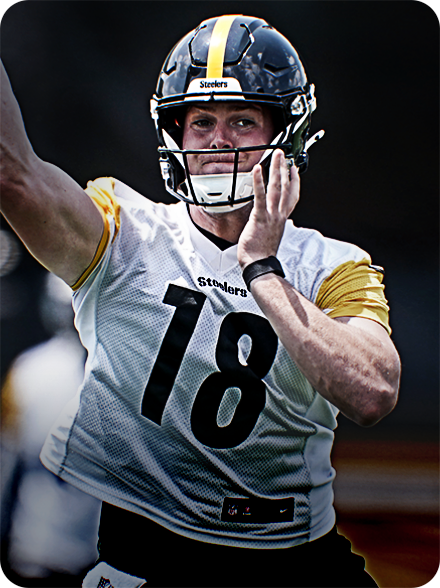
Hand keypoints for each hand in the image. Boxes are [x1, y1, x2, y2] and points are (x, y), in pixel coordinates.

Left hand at [237, 149, 299, 269]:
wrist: (259, 264)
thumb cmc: (261, 252)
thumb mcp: (270, 234)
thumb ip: (271, 222)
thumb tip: (268, 219)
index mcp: (281, 218)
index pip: (292, 196)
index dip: (294, 181)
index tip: (294, 169)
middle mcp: (279, 215)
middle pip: (285, 187)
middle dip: (285, 168)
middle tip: (283, 154)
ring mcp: (271, 216)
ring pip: (277, 188)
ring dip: (276, 169)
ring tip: (276, 156)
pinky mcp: (260, 218)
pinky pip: (260, 197)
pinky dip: (259, 182)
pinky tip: (258, 170)